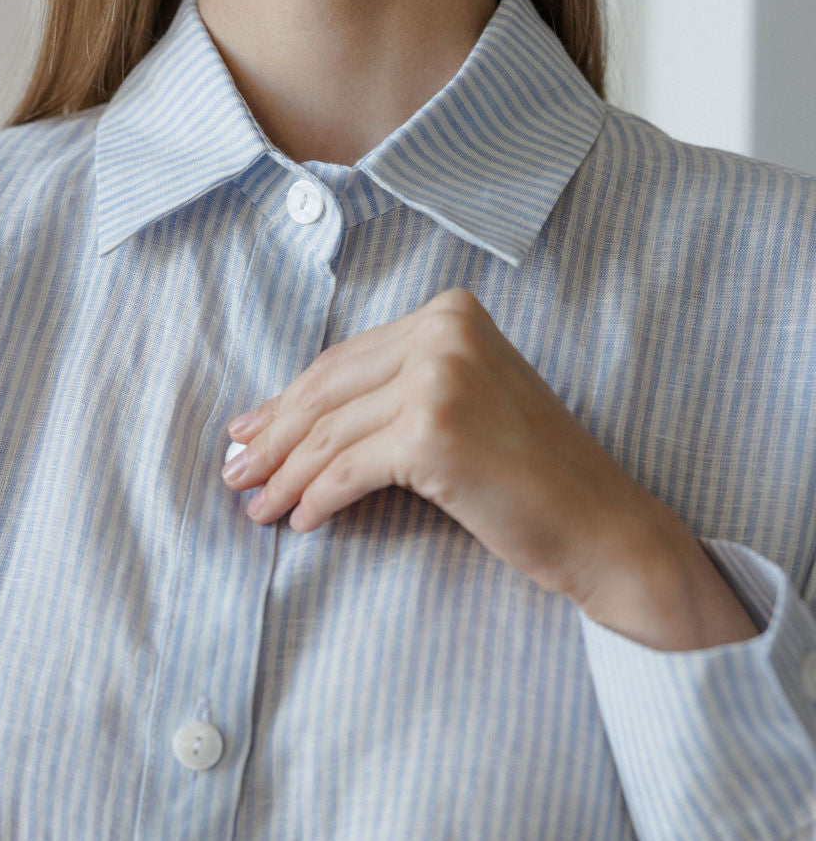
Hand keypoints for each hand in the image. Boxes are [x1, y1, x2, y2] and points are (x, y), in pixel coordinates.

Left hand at [221, 287, 685, 608]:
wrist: (603, 527)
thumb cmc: (530, 476)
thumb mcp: (460, 406)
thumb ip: (386, 396)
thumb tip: (273, 418)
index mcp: (451, 313)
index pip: (343, 361)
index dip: (286, 402)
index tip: (248, 434)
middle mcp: (446, 332)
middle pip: (328, 391)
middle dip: (273, 439)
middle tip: (237, 476)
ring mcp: (442, 378)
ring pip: (331, 433)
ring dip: (285, 476)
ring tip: (258, 508)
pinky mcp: (434, 433)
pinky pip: (348, 471)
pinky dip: (316, 498)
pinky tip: (302, 521)